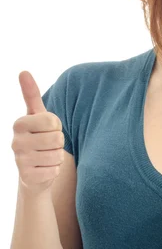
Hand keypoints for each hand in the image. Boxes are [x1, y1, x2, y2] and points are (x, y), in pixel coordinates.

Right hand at [11, 71, 64, 194]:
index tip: (47, 129)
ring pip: (57, 155)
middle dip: (59, 142)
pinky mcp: (27, 177)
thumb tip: (23, 71)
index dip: (56, 126)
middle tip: (48, 145)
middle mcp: (15, 141)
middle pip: (57, 138)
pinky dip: (54, 170)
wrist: (33, 172)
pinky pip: (54, 170)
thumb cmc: (38, 137)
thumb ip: (31, 94)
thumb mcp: (36, 115)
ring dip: (57, 157)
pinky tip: (44, 169)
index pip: (52, 121)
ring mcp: (20, 160)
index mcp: (19, 124)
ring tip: (46, 156)